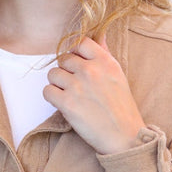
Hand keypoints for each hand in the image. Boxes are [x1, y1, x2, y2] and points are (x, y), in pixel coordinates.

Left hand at [43, 37, 144, 154]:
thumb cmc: (122, 108)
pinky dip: (52, 98)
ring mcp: (77, 86)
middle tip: (74, 85)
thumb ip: (104, 55)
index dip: (76, 53)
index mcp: (105, 61)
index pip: (80, 42)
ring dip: (57, 84)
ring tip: (69, 95)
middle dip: (66, 71)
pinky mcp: (67, 103)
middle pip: (63, 59)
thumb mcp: (118, 75)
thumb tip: (98, 35)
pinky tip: (63, 104)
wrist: (124, 136)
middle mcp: (90, 70)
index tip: (78, 65)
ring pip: (52, 74)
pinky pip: (47, 91)